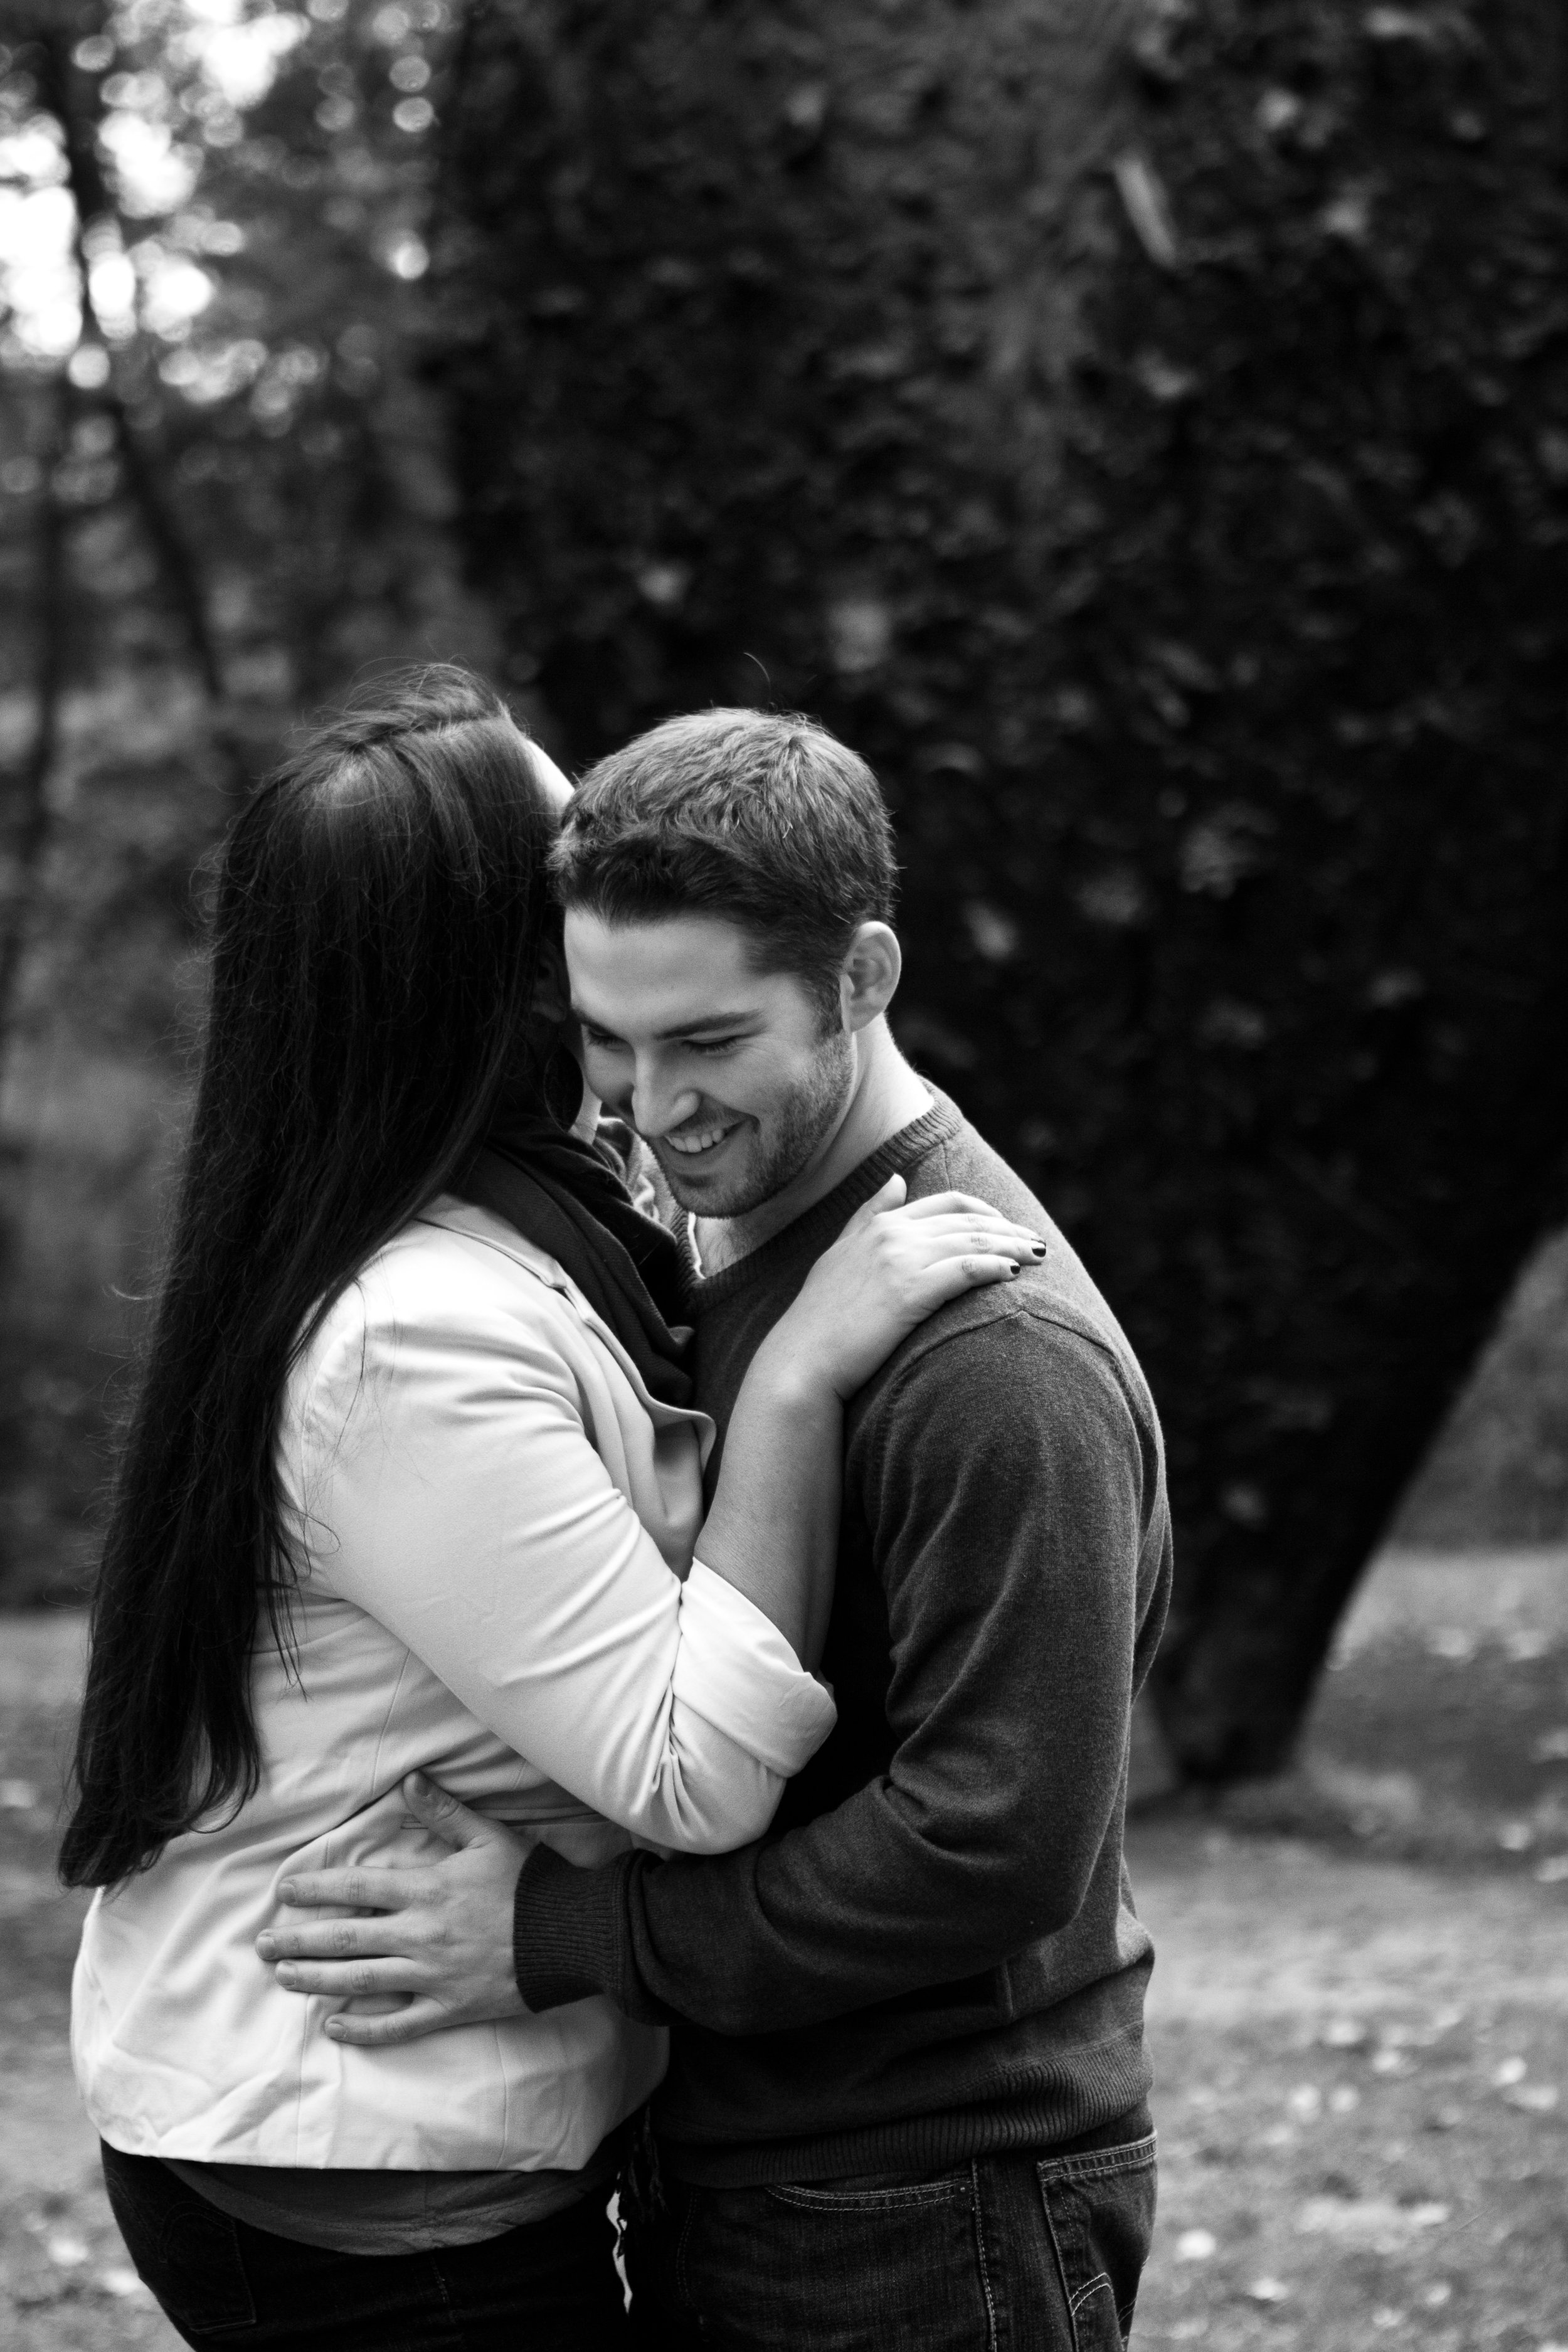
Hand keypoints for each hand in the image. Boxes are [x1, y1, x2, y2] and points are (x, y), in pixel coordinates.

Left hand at [255, 1773, 527, 2047]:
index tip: (283, 1893)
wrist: (570, 1933)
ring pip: (361, 1981)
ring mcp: (431, 1977)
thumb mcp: (488, 1836)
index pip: (356, 1889)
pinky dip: (363, 2029)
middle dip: (299, 1941)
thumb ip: (444, 1811)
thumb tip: (409, 1781)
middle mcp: (419, 1935)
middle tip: (262, 1945)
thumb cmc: (529, 1882)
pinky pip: (398, 2025)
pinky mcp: (449, 2009)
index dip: (316, 1890)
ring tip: (284, 1977)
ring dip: (316, 1980)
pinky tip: (334, 2027)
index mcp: (426, 1890)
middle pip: (346, 1939)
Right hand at [769, 1175, 1044, 1399]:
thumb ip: (868, 1214)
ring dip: (1011, 1246)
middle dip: (1009, 1230)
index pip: (948, 1204)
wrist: (802, 1361)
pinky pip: (966, 1270)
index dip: (987, 1212)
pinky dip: (995, 1266)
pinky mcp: (910, 1292)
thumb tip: (896, 1179)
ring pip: (973, 1241)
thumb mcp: (840, 1254)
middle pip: (968, 1220)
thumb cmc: (820, 1318)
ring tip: (1038, 1257)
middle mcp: (892, 1234)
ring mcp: (900, 1261)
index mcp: (880, 1224)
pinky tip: (1014, 1273)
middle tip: (1037, 1243)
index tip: (1010, 1228)